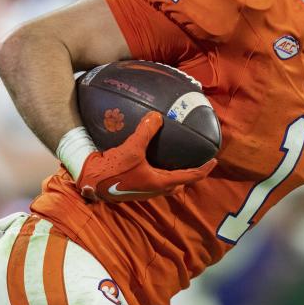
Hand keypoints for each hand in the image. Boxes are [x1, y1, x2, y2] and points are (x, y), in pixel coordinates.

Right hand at [76, 111, 216, 201]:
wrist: (89, 182)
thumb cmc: (113, 170)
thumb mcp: (131, 149)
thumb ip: (146, 131)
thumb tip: (157, 116)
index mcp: (160, 183)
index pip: (190, 177)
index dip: (204, 169)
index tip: (214, 161)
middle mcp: (155, 189)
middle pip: (179, 183)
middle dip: (189, 175)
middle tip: (195, 162)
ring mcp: (144, 189)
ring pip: (166, 183)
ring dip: (174, 174)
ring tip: (175, 159)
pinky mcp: (134, 185)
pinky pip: (153, 178)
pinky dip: (159, 169)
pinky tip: (151, 157)